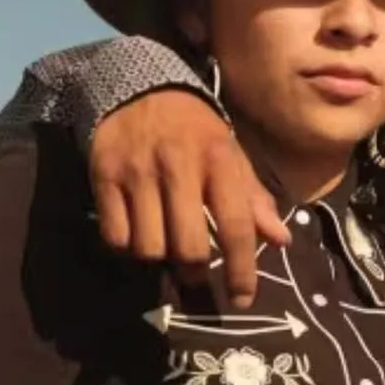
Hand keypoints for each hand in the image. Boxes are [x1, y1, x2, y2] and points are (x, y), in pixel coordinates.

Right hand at [93, 87, 289, 308]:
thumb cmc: (196, 130)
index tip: (242, 299)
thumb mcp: (232, 155)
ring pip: (149, 248)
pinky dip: (127, 247)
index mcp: (219, 159)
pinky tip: (137, 234)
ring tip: (165, 248)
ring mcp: (137, 171)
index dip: (241, 270)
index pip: (235, 226)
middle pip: (187, 247)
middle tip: (196, 274)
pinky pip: (115, 236)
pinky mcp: (103, 175)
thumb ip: (254, 200)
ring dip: (159, 260)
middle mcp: (178, 165)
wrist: (139, 86)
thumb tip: (281, 242)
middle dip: (194, 273)